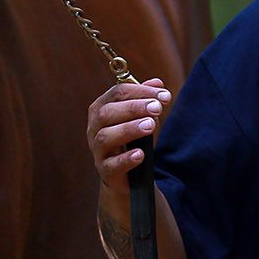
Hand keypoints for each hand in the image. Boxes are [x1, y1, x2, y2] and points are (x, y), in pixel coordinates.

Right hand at [85, 80, 171, 196]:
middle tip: (157, 108)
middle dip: (133, 108)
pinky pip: (111, 165)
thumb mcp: (141, 118)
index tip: (163, 95)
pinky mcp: (105, 170)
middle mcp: (94, 127)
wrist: (128, 176)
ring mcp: (98, 149)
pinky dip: (125, 159)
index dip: (140, 91)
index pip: (116, 93)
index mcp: (101, 108)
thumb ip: (146, 100)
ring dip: (128, 129)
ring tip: (150, 125)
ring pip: (105, 136)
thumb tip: (157, 82)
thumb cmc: (133, 140)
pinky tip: (140, 154)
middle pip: (106, 112)